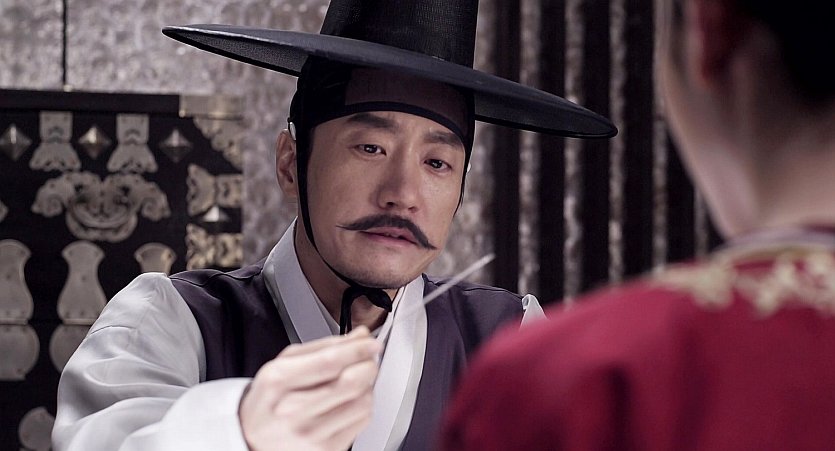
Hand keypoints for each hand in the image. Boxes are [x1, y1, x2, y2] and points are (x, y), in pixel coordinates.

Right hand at [239, 326, 381, 450]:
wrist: (252, 437)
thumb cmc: (270, 399)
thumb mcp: (284, 363)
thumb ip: (324, 346)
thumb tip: (360, 336)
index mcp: (278, 380)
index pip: (329, 361)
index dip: (358, 349)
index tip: (371, 343)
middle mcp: (292, 410)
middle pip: (351, 382)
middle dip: (368, 365)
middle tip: (368, 360)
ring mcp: (310, 433)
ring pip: (362, 402)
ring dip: (366, 387)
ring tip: (353, 383)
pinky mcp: (326, 449)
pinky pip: (362, 421)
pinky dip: (363, 407)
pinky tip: (347, 403)